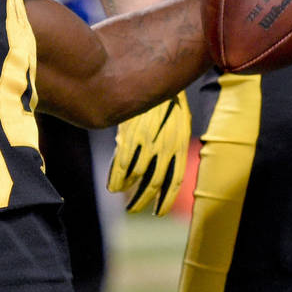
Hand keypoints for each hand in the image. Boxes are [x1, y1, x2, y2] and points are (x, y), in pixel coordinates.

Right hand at [107, 91, 190, 215]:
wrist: (161, 77)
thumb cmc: (168, 103)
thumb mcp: (174, 126)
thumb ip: (167, 146)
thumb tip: (156, 163)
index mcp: (178, 145)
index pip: (175, 180)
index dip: (166, 198)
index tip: (158, 213)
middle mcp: (165, 147)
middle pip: (154, 182)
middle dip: (143, 199)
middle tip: (133, 209)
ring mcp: (148, 141)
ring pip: (137, 174)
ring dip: (127, 188)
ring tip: (117, 193)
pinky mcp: (132, 134)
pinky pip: (124, 160)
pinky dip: (118, 175)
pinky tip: (113, 184)